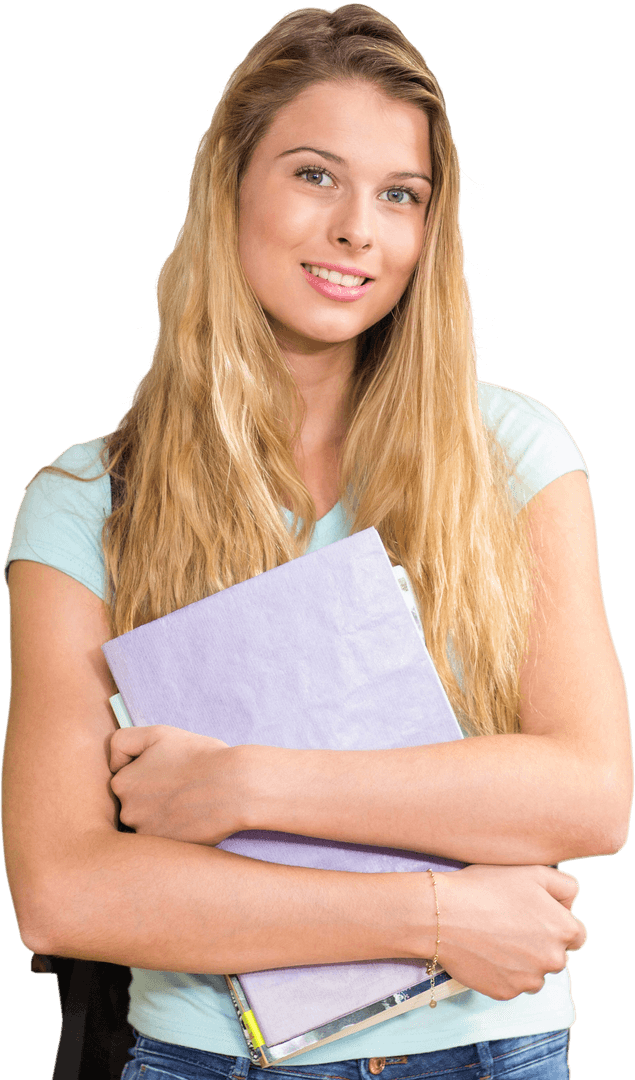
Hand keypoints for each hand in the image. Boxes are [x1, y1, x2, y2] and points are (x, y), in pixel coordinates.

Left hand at [109, 725, 246, 844]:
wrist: (234, 787)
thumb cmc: (199, 756)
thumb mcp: (158, 734)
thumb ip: (123, 742)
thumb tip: (114, 765)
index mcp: (121, 784)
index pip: (125, 780)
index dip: (148, 772)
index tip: (170, 770)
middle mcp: (126, 813)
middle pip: (135, 804)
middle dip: (153, 796)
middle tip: (181, 787)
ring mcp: (146, 835)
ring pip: (149, 824)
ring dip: (164, 815)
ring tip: (189, 803)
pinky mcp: (166, 851)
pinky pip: (164, 843)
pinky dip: (176, 831)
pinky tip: (193, 820)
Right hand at [431, 864, 586, 1000]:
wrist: (441, 914)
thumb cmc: (485, 887)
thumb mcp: (532, 871)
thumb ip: (565, 887)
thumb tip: (570, 908)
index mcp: (564, 930)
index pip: (576, 935)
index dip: (555, 922)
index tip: (533, 915)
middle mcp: (553, 960)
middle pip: (555, 956)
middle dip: (539, 943)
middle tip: (510, 923)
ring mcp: (529, 980)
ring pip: (534, 973)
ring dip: (523, 961)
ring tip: (495, 937)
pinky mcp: (505, 993)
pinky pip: (511, 984)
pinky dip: (502, 971)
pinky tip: (484, 951)